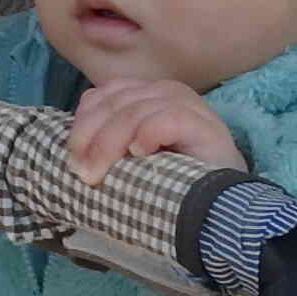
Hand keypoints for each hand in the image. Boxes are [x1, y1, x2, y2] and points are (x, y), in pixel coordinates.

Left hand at [67, 79, 245, 183]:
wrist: (223, 202)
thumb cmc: (173, 181)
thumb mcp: (133, 159)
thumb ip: (109, 144)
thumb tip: (74, 155)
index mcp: (145, 96)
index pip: (103, 95)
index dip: (82, 123)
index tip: (73, 158)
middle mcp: (166, 93)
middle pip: (115, 103)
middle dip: (91, 138)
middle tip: (83, 173)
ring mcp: (188, 106)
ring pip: (135, 111)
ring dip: (110, 143)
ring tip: (101, 174)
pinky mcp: (205, 126)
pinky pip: (168, 118)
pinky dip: (148, 134)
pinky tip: (139, 154)